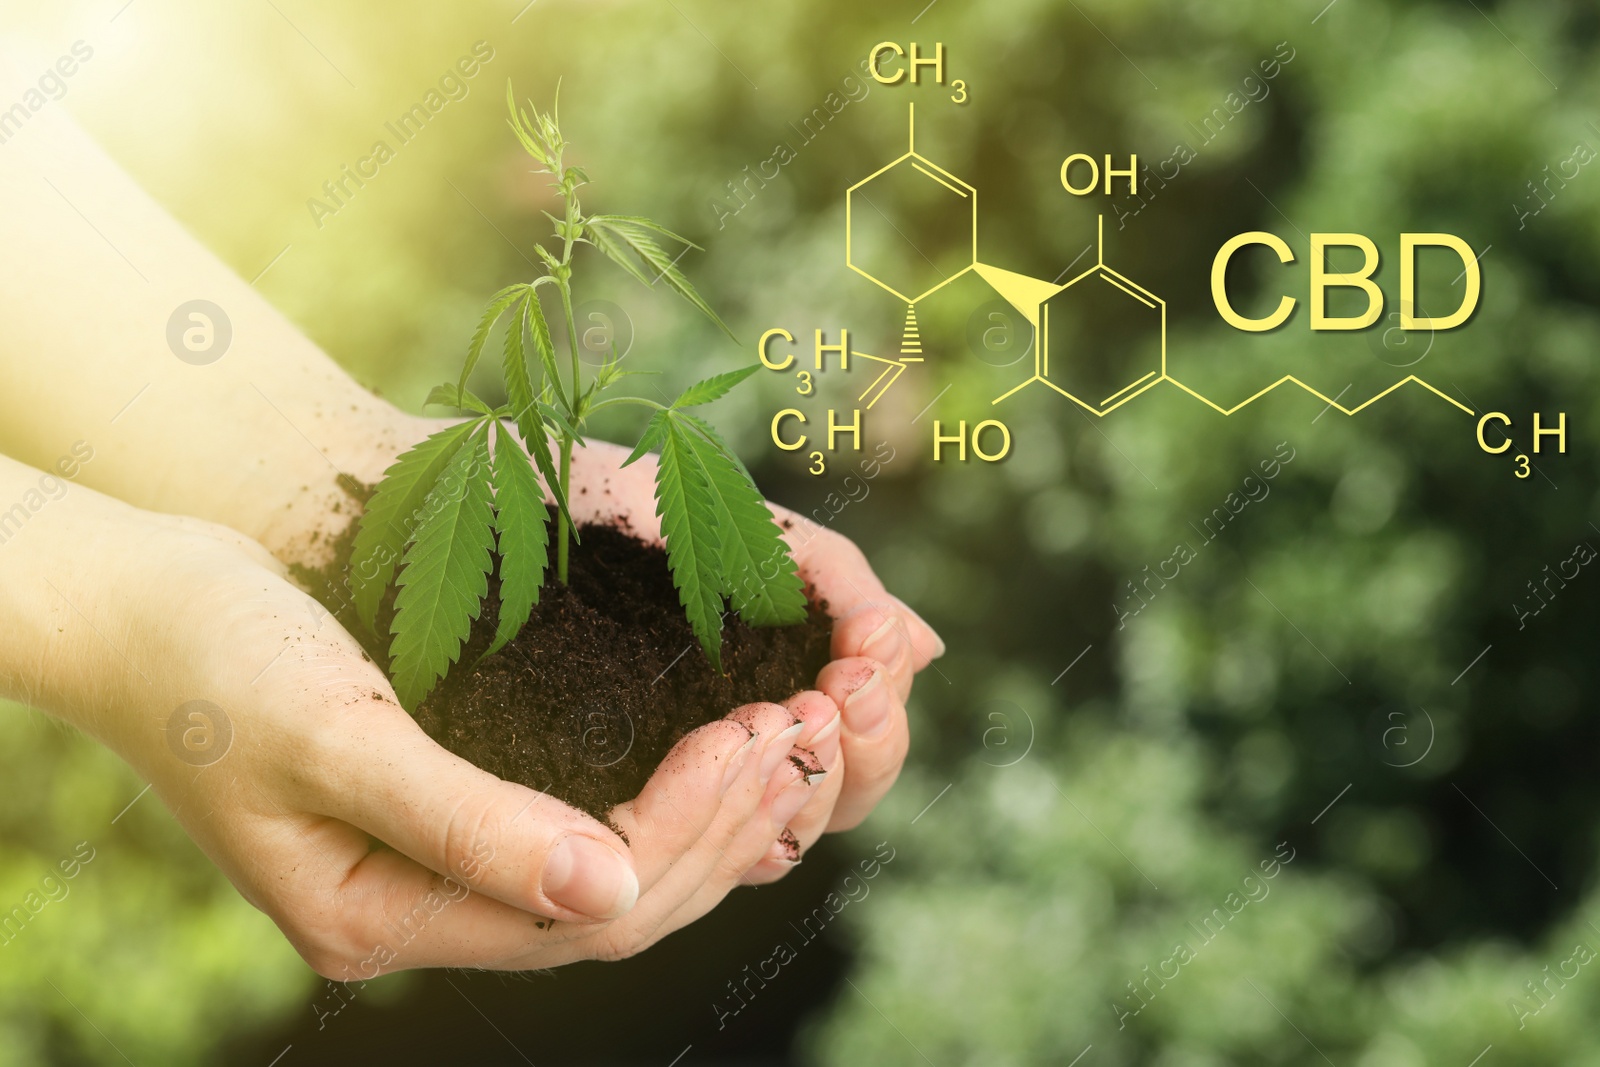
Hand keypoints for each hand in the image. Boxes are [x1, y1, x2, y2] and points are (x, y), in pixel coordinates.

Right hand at [0, 472, 838, 975]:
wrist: (138, 605)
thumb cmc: (212, 656)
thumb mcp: (335, 735)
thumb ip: (468, 822)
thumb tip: (611, 889)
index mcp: (383, 914)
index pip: (586, 907)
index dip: (690, 828)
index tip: (761, 735)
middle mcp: (424, 908)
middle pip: (618, 902)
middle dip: (725, 821)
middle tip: (809, 729)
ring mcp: (439, 864)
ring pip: (615, 870)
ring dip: (712, 809)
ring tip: (793, 732)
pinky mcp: (454, 806)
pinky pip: (588, 822)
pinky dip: (666, 788)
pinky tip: (722, 738)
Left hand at [566, 436, 943, 873]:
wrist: (454, 492)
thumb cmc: (586, 499)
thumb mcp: (726, 528)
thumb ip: (827, 582)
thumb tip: (925, 648)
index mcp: (754, 690)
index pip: (853, 752)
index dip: (878, 722)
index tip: (868, 659)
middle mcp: (716, 751)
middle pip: (830, 804)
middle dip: (859, 751)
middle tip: (839, 692)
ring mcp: (656, 780)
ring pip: (772, 839)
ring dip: (806, 781)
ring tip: (795, 709)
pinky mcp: (588, 803)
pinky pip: (679, 852)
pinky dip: (728, 813)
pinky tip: (734, 746)